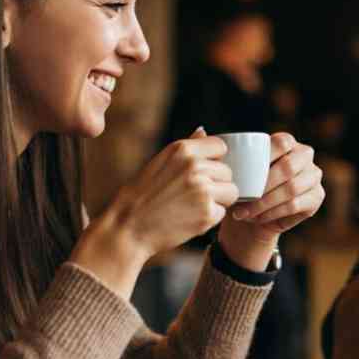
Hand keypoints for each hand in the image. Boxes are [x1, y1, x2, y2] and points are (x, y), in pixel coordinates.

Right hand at [100, 127, 238, 258]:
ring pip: (231, 192)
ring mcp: (203, 190)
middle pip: (227, 171)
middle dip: (217, 183)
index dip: (216, 160)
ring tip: (192, 206)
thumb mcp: (159, 162)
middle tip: (192, 195)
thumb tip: (204, 131)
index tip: (204, 171)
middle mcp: (195, 166)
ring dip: (218, 200)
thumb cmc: (141, 196)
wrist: (127, 228)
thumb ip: (186, 149)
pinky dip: (210, 218)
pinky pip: (222, 213)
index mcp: (182, 150)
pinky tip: (189, 219)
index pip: (220, 146)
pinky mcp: (207, 214)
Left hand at [218, 133, 323, 269]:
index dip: (266, 157)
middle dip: (264, 185)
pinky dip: (274, 212)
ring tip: (246, 211)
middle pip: (289, 166)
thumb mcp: (228, 168)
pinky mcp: (316, 197)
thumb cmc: (241, 187)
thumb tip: (200, 129)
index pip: (282, 143)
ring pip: (292, 188)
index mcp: (287, 142)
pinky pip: (296, 205)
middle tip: (242, 198)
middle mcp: (305, 155)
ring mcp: (314, 176)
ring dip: (266, 202)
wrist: (252, 217)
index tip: (242, 175)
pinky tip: (259, 217)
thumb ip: (213, 148)